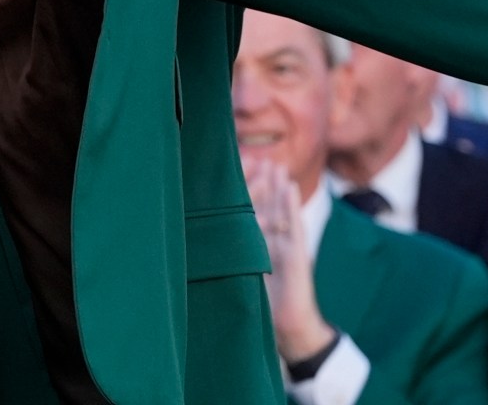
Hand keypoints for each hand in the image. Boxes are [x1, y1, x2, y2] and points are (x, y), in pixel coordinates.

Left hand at [243, 160, 335, 364]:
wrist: (287, 329)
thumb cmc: (260, 308)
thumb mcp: (236, 278)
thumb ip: (223, 259)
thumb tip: (190, 240)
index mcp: (252, 246)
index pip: (246, 212)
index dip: (241, 192)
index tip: (233, 170)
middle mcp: (269, 242)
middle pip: (265, 206)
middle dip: (261, 182)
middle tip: (257, 157)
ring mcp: (285, 246)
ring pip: (281, 210)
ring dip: (277, 186)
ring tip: (275, 164)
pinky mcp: (298, 254)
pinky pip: (295, 225)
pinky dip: (291, 205)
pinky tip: (289, 187)